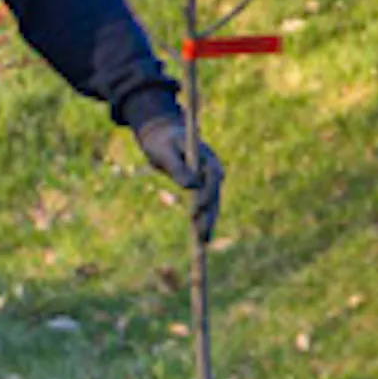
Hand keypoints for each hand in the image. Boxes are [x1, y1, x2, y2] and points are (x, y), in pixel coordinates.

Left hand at [136, 112, 224, 243]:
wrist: (162, 136)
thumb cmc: (162, 141)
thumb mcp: (165, 151)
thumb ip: (177, 167)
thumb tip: (190, 187)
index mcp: (206, 157)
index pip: (213, 177)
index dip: (206, 194)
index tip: (196, 210)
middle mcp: (212, 169)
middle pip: (215, 194)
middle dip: (209, 215)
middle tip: (203, 234)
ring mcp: (209, 179)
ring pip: (212, 203)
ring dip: (209, 222)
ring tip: (205, 242)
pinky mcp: (203, 187)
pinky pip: (206, 205)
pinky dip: (204, 220)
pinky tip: (202, 237)